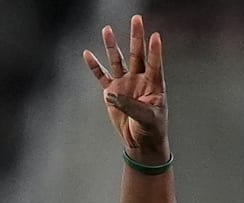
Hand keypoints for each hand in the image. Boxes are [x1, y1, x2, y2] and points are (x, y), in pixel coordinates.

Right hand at [83, 15, 167, 159]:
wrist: (140, 143)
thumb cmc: (151, 130)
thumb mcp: (146, 118)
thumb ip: (130, 105)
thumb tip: (111, 94)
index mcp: (154, 85)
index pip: (155, 64)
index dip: (155, 51)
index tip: (156, 35)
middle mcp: (140, 81)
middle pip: (137, 54)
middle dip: (136, 37)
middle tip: (137, 19)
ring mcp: (125, 85)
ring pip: (118, 60)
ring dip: (112, 46)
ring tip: (107, 29)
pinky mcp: (112, 93)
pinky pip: (102, 76)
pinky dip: (94, 66)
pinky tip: (87, 54)